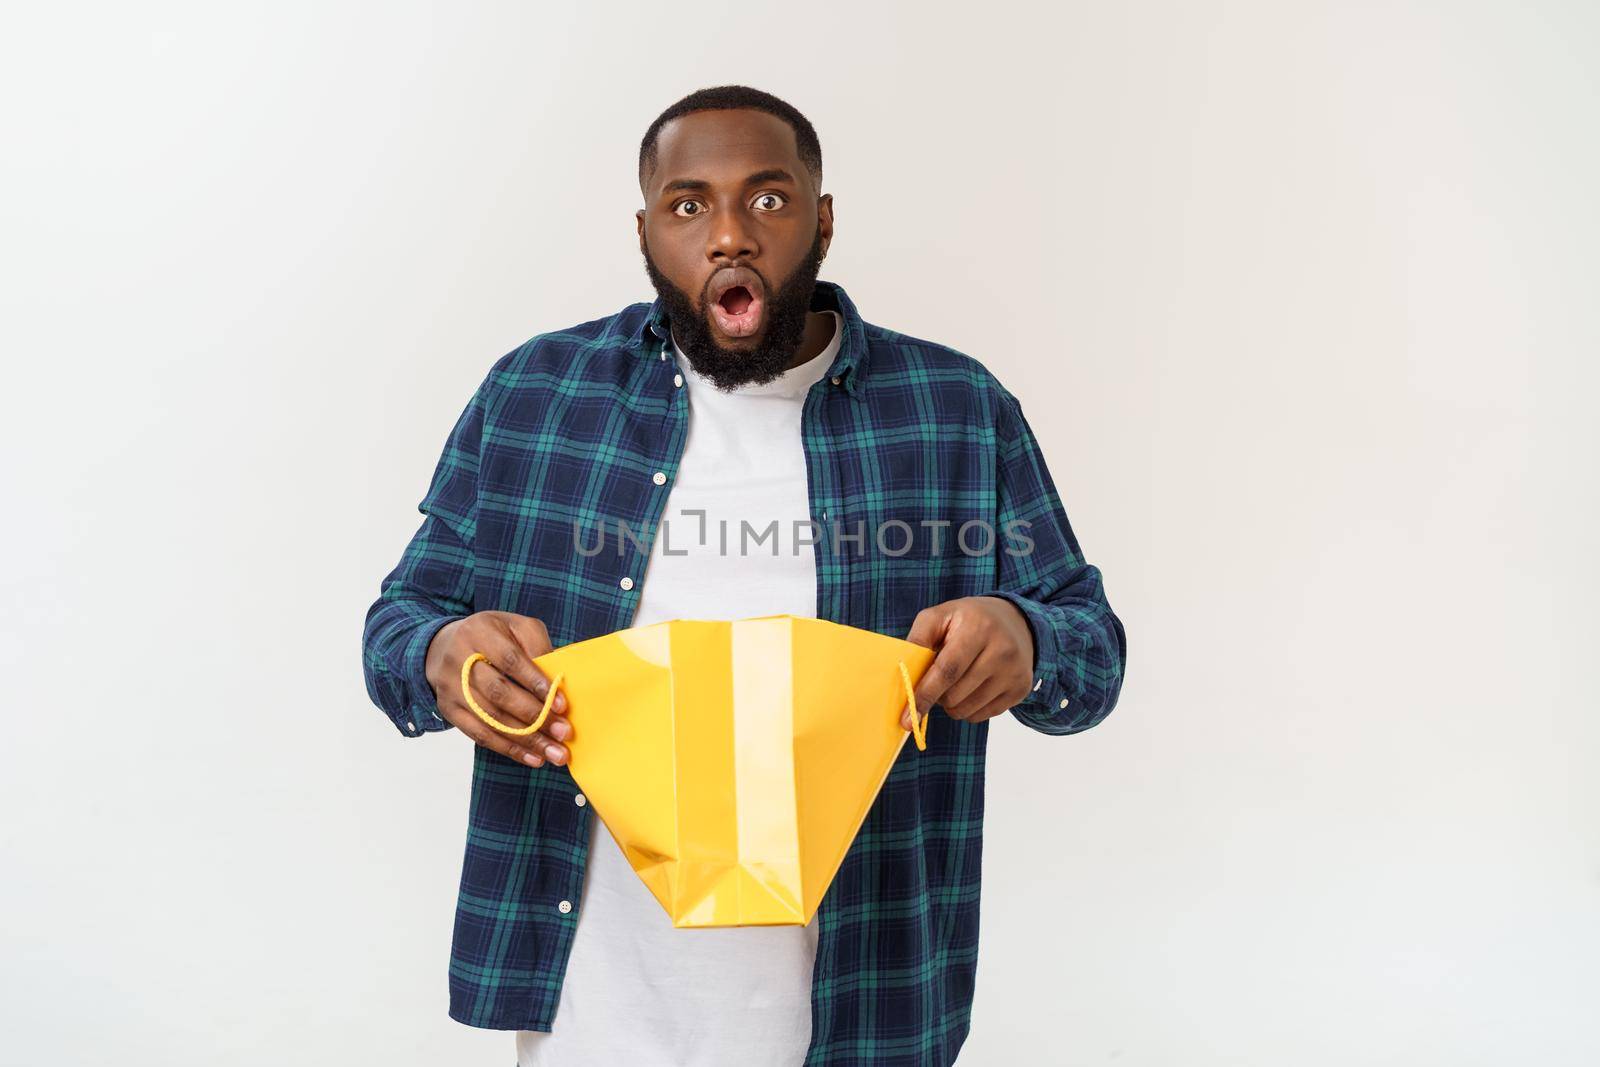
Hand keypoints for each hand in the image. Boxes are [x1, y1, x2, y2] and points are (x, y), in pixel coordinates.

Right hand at [425, 611, 572, 767]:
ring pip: (490, 719)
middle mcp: (459, 659)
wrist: (446, 646)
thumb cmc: (494, 637)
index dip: (536, 683)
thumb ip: (538, 646)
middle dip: (535, 717)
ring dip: (526, 740)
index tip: (562, 705)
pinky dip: (508, 749)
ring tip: (555, 753)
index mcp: (479, 632)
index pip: (510, 660)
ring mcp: (450, 687)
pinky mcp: (449, 710)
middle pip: (498, 693)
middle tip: (563, 733)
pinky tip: (533, 758)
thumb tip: (557, 683)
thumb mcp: (516, 627)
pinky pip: (479, 735)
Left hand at [903, 596, 1034, 727]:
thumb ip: (918, 639)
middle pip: (955, 695)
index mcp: (979, 627)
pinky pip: (981, 716)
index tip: (907, 715)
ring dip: (951, 704)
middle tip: (937, 679)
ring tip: (955, 681)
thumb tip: (904, 673)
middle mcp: (1002, 650)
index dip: (925, 694)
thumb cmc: (968, 620)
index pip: (947, 670)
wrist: (1015, 622)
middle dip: (936, 696)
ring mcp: (1015, 672)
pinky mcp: (1021, 689)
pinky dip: (968, 708)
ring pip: (967, 710)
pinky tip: (972, 687)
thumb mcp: (940, 616)